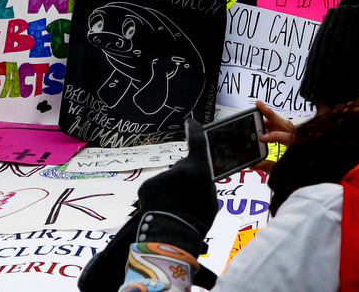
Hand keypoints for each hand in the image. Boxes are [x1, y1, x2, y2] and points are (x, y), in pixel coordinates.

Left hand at [133, 118, 218, 234]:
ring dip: (170, 191)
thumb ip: (204, 184)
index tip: (191, 122)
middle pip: (182, 170)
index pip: (198, 142)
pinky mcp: (146, 185)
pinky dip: (157, 197)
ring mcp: (161, 176)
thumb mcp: (211, 200)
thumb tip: (197, 179)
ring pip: (167, 181)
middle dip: (183, 181)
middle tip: (186, 200)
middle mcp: (179, 168)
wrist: (172, 235)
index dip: (195, 131)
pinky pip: (154, 188)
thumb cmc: (197, 220)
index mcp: (199, 169)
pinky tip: (161, 209)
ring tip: (173, 209)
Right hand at [251, 100, 296, 168]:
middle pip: (283, 122)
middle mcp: (299, 137)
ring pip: (286, 124)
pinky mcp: (300, 137)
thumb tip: (253, 164)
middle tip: (258, 104)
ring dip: (274, 120)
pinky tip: (272, 125)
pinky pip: (289, 127)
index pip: (281, 136)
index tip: (260, 139)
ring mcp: (300, 136)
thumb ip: (268, 166)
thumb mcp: (283, 171)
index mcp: (296, 145)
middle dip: (269, 113)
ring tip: (262, 118)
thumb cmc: (301, 170)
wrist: (316, 171)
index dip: (270, 136)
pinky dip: (279, 124)